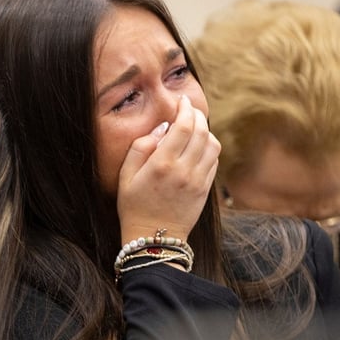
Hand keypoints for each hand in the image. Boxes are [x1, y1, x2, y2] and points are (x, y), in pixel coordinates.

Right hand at [116, 95, 220, 242]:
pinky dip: (209, 148)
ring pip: (213, 145)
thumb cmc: (134, 206)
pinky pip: (214, 161)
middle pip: (202, 131)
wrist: (154, 239)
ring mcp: (198, 181)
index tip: (182, 101)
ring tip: (194, 127)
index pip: (183, 126)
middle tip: (189, 109)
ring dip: (205, 131)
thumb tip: (161, 129)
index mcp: (162, 165)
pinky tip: (197, 147)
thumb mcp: (125, 176)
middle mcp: (184, 171)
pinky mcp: (205, 190)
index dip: (185, 109)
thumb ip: (140, 148)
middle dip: (197, 115)